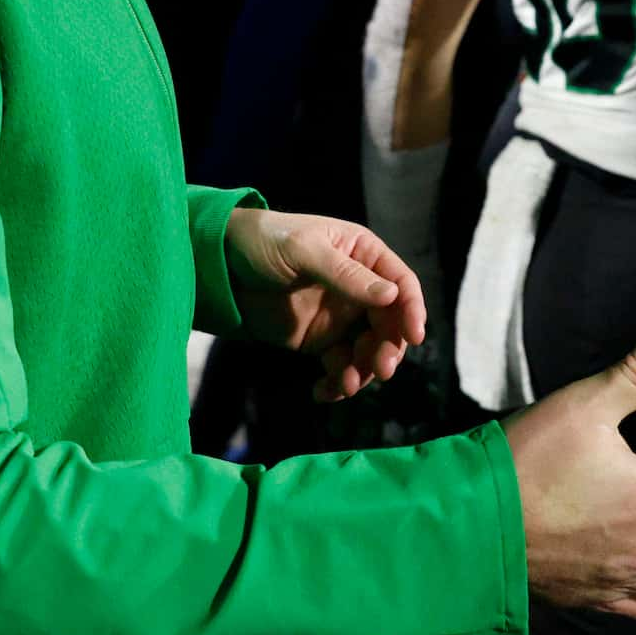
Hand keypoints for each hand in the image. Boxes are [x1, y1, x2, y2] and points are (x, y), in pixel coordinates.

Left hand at [225, 208, 426, 402]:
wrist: (220, 266)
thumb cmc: (264, 242)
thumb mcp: (304, 251)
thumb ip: (346, 275)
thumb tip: (393, 296)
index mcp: (363, 254)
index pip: (402, 284)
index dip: (412, 309)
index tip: (415, 336)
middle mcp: (359, 287)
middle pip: (390, 324)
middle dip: (388, 349)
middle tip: (379, 370)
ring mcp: (341, 316)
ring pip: (369, 350)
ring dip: (363, 371)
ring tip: (344, 384)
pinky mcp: (319, 341)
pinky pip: (341, 366)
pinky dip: (338, 383)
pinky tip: (322, 392)